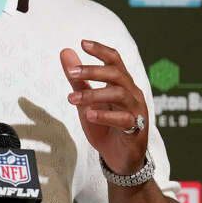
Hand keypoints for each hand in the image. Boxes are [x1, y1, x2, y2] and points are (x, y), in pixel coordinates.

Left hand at [61, 40, 148, 175]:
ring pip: (119, 94)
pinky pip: (124, 119)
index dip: (100, 50)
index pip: (115, 60)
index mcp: (122, 84)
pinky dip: (106, 116)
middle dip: (93, 70)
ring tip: (72, 98)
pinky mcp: (136, 130)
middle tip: (71, 72)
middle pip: (116, 74)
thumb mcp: (87, 101)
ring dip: (94, 94)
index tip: (82, 43)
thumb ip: (78, 79)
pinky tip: (90, 115)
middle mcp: (132, 94)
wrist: (120, 159)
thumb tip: (65, 52)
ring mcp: (136, 111)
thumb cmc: (106, 127)